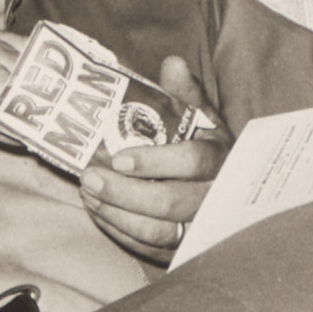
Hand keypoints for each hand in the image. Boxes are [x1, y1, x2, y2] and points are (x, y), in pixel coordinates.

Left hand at [78, 57, 225, 263]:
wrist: (223, 185)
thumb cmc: (204, 144)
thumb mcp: (201, 115)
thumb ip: (186, 92)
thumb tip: (172, 64)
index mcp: (221, 158)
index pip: (194, 162)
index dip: (156, 161)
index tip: (119, 158)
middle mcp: (216, 197)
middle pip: (172, 203)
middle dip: (125, 193)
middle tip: (89, 178)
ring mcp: (202, 227)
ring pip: (159, 231)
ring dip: (118, 214)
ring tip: (89, 194)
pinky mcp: (185, 248)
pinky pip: (151, 247)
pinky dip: (122, 232)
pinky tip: (99, 211)